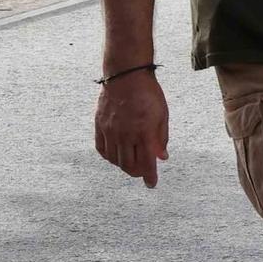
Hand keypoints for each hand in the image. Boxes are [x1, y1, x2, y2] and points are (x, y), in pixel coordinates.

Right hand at [94, 70, 169, 187]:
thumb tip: (162, 157)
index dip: (149, 176)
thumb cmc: (149, 94)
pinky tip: (116, 156)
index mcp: (144, 132)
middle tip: (143, 172)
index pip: (147, 162)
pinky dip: (109, 157)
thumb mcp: (162, 115)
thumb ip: (161, 138)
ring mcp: (111, 131)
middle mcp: (126, 134)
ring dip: (124, 166)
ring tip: (131, 164)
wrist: (126, 76)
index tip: (152, 184)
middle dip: (137, 172)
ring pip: (115, 159)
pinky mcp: (100, 126)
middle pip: (129, 165)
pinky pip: (102, 149)